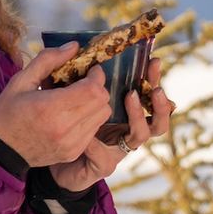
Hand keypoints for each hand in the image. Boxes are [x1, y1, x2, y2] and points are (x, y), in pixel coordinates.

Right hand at [0, 44, 109, 168]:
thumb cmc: (6, 113)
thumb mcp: (20, 81)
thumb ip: (48, 60)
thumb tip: (74, 46)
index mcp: (51, 107)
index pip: (93, 89)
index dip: (97, 76)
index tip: (90, 69)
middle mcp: (65, 127)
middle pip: (102, 102)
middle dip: (97, 87)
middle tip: (83, 82)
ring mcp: (71, 143)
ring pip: (103, 116)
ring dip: (95, 103)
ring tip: (77, 98)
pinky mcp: (73, 152)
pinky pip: (94, 130)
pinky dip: (89, 118)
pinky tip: (72, 114)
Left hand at [50, 59, 173, 192]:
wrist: (53, 162)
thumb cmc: (63, 126)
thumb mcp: (68, 98)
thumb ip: (75, 77)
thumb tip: (75, 48)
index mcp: (124, 113)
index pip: (147, 94)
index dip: (153, 79)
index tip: (153, 61)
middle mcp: (127, 131)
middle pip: (158, 118)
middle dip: (159, 101)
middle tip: (155, 87)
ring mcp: (119, 149)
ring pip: (142, 135)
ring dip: (138, 116)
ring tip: (129, 96)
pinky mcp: (105, 165)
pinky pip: (106, 155)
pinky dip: (96, 145)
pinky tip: (87, 138)